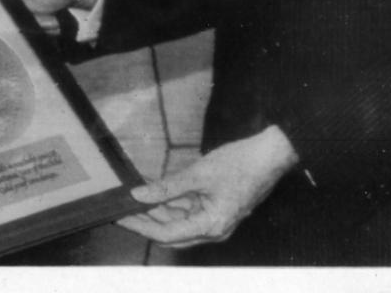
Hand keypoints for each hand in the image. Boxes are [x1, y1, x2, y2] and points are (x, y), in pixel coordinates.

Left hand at [116, 126, 299, 247]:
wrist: (269, 155)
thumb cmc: (240, 163)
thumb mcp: (198, 173)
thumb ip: (167, 187)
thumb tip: (139, 195)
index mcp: (211, 225)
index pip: (166, 234)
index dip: (140, 226)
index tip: (120, 218)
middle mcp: (213, 229)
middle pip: (171, 231)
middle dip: (146, 220)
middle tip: (121, 209)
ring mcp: (216, 220)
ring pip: (179, 221)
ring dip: (157, 211)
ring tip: (134, 199)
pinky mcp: (216, 209)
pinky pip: (189, 211)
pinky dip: (172, 203)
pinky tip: (155, 192)